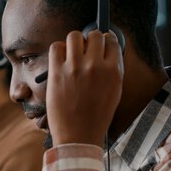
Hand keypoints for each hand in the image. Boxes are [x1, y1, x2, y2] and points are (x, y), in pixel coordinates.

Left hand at [46, 30, 122, 146]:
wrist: (78, 135)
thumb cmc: (96, 116)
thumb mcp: (114, 92)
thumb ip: (111, 70)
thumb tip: (104, 51)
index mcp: (113, 71)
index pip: (112, 41)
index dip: (105, 40)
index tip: (100, 44)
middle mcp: (95, 66)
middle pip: (94, 35)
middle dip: (90, 39)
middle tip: (85, 49)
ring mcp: (75, 68)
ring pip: (74, 36)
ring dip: (74, 41)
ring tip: (72, 53)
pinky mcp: (57, 72)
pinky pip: (56, 46)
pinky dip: (58, 49)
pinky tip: (60, 59)